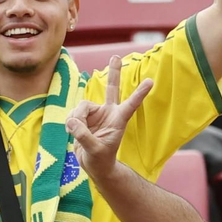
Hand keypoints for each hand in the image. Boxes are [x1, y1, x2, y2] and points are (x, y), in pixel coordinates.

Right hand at [65, 57, 152, 180]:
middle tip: (115, 57)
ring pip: (81, 107)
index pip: (131, 104)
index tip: (151, 82)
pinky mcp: (84, 117)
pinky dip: (70, 122)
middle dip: (114, 73)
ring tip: (77, 133)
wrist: (93, 164)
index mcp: (119, 120)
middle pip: (112, 88)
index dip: (139, 93)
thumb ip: (83, 135)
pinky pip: (73, 113)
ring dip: (76, 120)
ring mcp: (96, 113)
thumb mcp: (94, 150)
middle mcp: (108, 112)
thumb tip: (72, 121)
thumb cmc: (100, 159)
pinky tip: (72, 131)